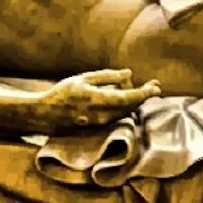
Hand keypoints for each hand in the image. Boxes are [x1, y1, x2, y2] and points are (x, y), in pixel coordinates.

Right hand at [42, 67, 162, 122]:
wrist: (46, 115)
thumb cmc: (63, 93)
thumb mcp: (83, 79)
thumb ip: (107, 76)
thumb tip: (129, 74)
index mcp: (96, 99)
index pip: (128, 98)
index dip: (144, 93)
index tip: (155, 87)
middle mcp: (101, 115)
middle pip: (130, 107)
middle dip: (144, 97)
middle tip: (154, 86)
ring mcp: (100, 124)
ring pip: (126, 113)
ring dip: (136, 102)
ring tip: (144, 89)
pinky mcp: (99, 128)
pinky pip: (118, 116)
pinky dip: (126, 107)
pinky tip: (127, 98)